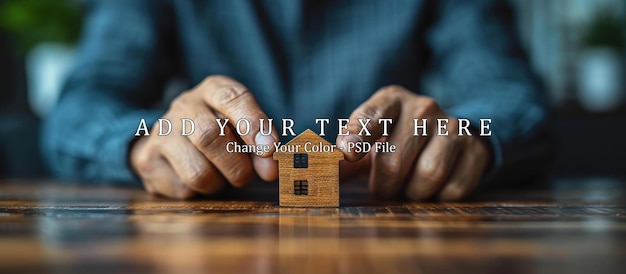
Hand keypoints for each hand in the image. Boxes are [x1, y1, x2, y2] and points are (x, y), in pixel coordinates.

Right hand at [130, 76, 278, 198]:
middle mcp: (184, 106)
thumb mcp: (245, 127)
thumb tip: (271, 171)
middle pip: (209, 136)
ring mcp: (161, 133)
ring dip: (220, 183)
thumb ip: (262, 144)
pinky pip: (184, 189)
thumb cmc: (222, 132)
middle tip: (248, 175)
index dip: (253, 124)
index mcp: (212, 90)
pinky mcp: (148, 162)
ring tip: (221, 174)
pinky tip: (200, 177)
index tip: (269, 148)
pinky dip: (201, 192)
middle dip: (238, 165)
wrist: (173, 138)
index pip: (231, 97)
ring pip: (198, 172)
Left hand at [336, 85, 491, 200]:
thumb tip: (317, 173)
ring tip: (409, 184)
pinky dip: (439, 197)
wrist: (451, 134)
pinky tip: (435, 185)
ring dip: (412, 192)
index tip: (348, 152)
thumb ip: (343, 157)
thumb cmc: (397, 139)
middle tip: (384, 186)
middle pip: (394, 162)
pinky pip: (453, 190)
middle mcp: (423, 107)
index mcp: (391, 99)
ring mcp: (453, 127)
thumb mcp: (369, 140)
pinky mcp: (476, 150)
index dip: (358, 136)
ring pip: (427, 177)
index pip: (371, 117)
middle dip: (384, 185)